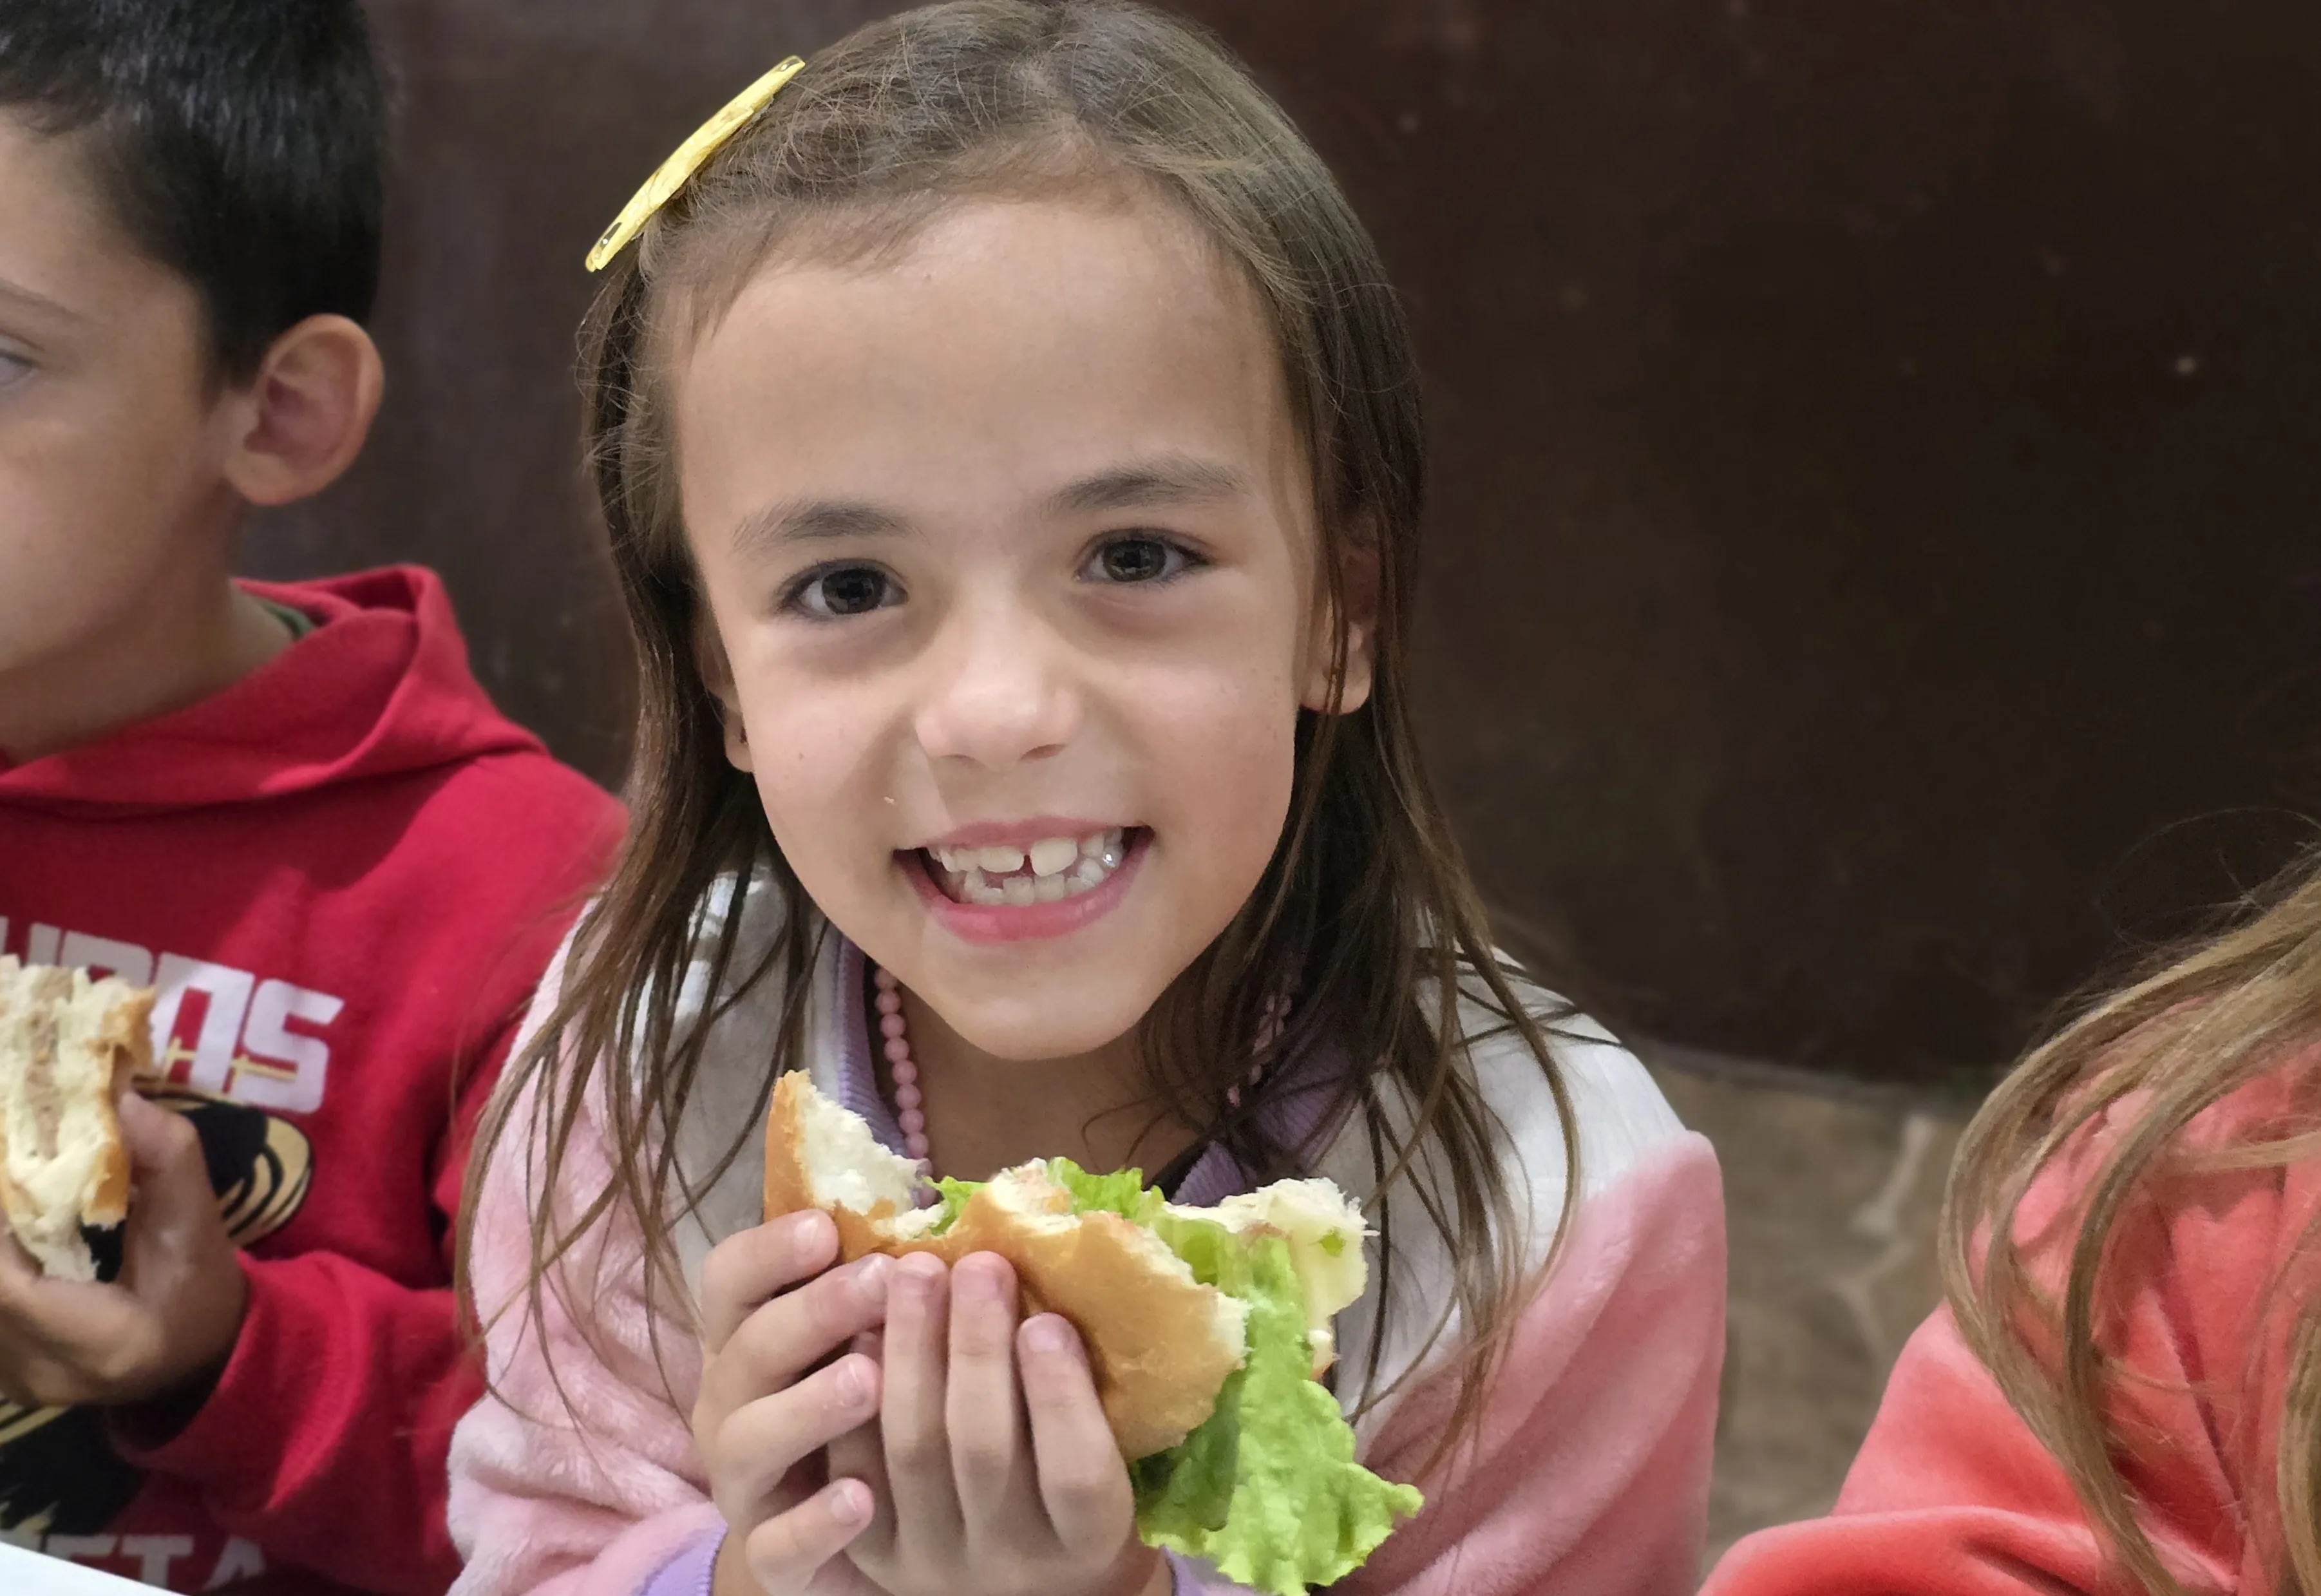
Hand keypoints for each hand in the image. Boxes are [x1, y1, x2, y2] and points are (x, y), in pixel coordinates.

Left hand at [0, 1092, 246, 1408]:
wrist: (198, 1351)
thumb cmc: (201, 1285)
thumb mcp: (198, 1220)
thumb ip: (165, 1158)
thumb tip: (116, 1095)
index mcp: (105, 1345)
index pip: (10, 1287)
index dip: (0, 1223)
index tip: (9, 1166)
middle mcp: (45, 1376)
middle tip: (9, 1176)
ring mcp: (14, 1384)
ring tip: (11, 1198)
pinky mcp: (0, 1376)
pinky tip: (12, 1236)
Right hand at [695, 1210, 894, 1595]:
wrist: (837, 1532)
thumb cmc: (858, 1408)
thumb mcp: (857, 1340)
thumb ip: (875, 1290)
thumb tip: (941, 1228)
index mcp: (747, 1339)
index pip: (729, 1280)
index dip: (768, 1251)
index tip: (825, 1228)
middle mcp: (730, 1404)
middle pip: (748, 1350)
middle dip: (811, 1313)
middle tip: (880, 1283)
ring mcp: (743, 1482)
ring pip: (750, 1442)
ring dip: (807, 1407)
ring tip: (869, 1381)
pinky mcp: (769, 1553)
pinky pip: (777, 1544)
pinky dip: (815, 1523)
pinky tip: (862, 1499)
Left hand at [830, 1252, 1166, 1595]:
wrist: (1017, 1585)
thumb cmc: (1074, 1494)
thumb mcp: (1108, 1460)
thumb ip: (1092, 1392)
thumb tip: (1067, 1273)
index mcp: (1087, 1543)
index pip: (1076, 1473)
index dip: (1061, 1395)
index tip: (1047, 1319)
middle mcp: (1008, 1563)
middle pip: (984, 1449)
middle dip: (977, 1347)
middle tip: (978, 1264)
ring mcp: (933, 1562)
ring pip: (913, 1450)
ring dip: (912, 1350)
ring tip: (916, 1271)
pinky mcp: (875, 1554)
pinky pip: (855, 1466)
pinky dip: (858, 1394)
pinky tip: (865, 1327)